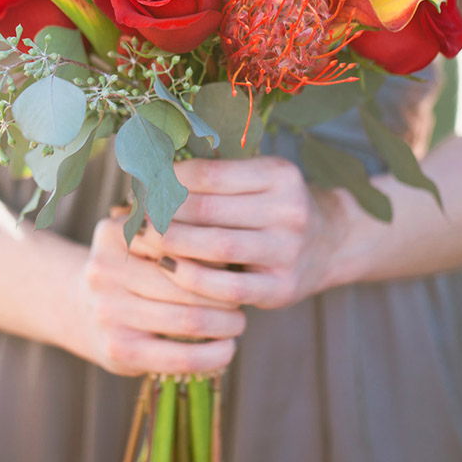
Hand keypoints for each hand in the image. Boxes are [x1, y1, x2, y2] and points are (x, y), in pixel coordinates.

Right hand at [81, 210, 245, 376]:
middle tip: (245, 296)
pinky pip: (179, 357)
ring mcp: (107, 310)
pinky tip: (226, 350)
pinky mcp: (117, 350)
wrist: (81, 309)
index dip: (217, 251)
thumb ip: (181, 235)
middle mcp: (105, 268)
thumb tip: (237, 247)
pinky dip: (212, 356)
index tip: (239, 258)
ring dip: (225, 324)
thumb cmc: (132, 270)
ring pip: (188, 319)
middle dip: (226, 291)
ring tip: (238, 323)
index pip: (181, 238)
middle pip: (187, 280)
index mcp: (115, 232)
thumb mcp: (143, 240)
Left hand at [130, 156, 341, 309]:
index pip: (206, 173)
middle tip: (132, 216)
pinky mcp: (282, 288)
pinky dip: (192, 279)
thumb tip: (137, 183)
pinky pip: (227, 288)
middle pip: (207, 209)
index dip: (165, 180)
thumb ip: (207, 181)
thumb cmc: (271, 209)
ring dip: (171, 244)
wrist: (329, 244)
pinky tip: (168, 270)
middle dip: (161, 213)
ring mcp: (288, 250)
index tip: (139, 186)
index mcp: (278, 174)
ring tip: (143, 241)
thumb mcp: (254, 182)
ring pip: (215, 247)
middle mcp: (289, 209)